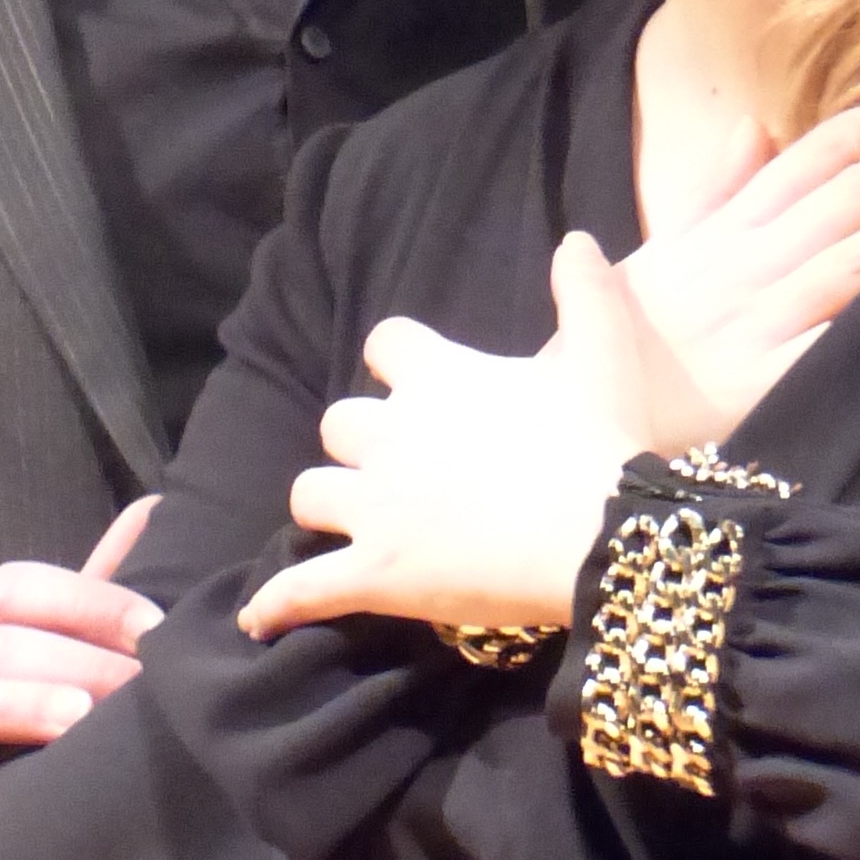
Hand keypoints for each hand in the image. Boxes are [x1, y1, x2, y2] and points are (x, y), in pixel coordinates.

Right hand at [0, 496, 157, 859]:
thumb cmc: (3, 773)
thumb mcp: (50, 684)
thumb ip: (92, 606)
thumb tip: (153, 510)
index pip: (10, 589)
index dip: (86, 599)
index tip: (162, 632)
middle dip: (66, 656)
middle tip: (142, 692)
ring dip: (2, 706)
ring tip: (76, 724)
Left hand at [240, 235, 651, 643]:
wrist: (601, 534)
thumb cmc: (601, 441)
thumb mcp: (603, 354)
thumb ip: (584, 292)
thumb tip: (577, 239)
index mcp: (437, 378)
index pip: (384, 344)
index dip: (396, 362)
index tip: (414, 380)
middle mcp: (391, 434)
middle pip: (338, 424)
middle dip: (358, 442)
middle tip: (397, 467)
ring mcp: (375, 507)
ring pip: (311, 494)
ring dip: (326, 505)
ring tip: (348, 527)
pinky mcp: (374, 573)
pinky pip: (303, 589)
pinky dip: (276, 605)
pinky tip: (256, 620)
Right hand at [618, 92, 859, 451]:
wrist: (557, 419)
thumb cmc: (609, 341)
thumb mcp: (660, 254)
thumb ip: (713, 193)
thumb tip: (751, 125)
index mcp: (728, 226)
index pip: (819, 151)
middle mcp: (747, 261)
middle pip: (857, 190)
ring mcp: (756, 318)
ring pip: (859, 252)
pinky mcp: (760, 382)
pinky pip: (837, 339)